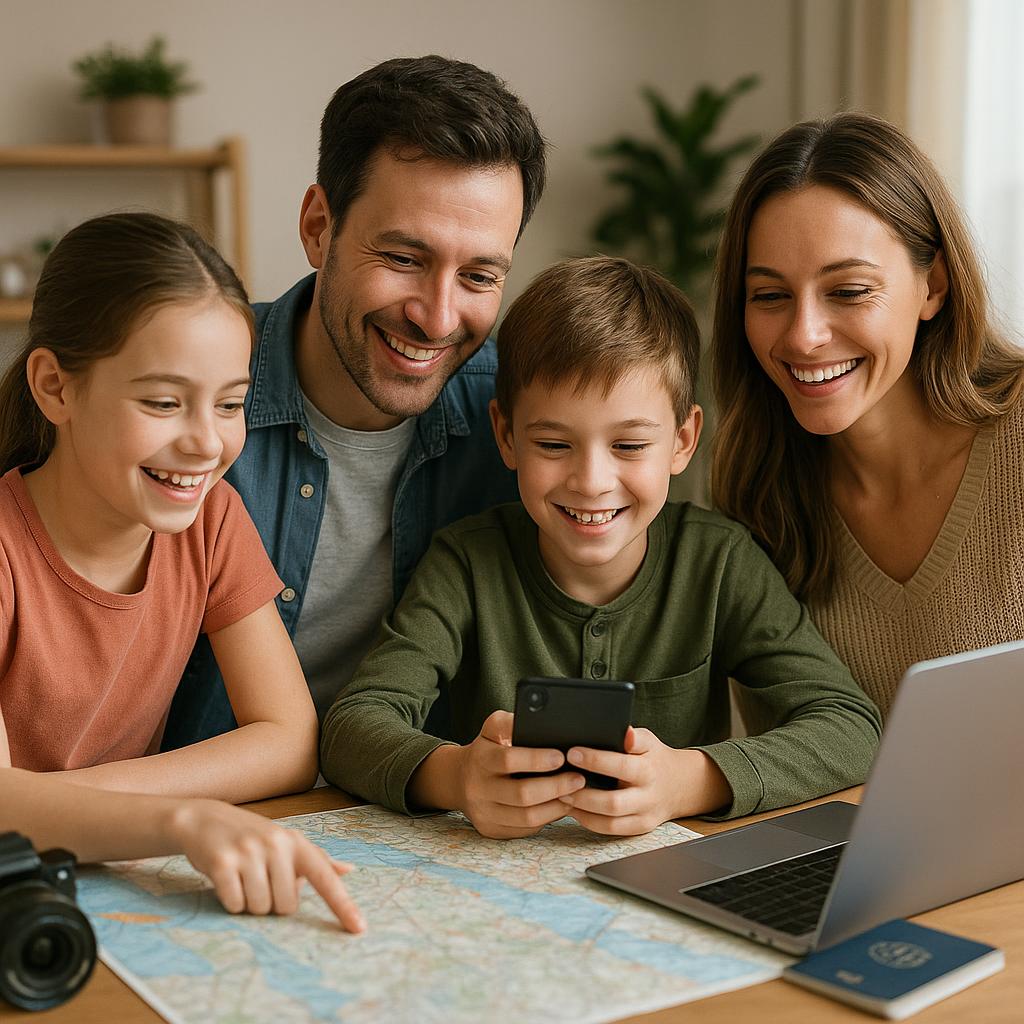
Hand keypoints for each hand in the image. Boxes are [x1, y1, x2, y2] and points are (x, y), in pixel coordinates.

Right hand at [166, 799, 364, 931]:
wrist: (206, 819)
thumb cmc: (252, 836)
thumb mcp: (286, 842)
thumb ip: (317, 859)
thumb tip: (349, 870)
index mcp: (296, 842)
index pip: (325, 877)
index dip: (342, 905)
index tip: (359, 928)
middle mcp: (276, 845)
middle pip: (287, 905)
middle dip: (273, 902)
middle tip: (260, 880)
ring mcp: (248, 852)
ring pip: (261, 908)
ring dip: (251, 903)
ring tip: (243, 878)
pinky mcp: (223, 863)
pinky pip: (235, 905)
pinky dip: (231, 902)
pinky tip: (227, 881)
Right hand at [456, 710, 586, 838]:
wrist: (458, 779)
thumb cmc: (486, 749)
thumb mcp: (492, 728)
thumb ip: (511, 723)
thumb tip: (542, 724)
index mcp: (480, 759)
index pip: (509, 760)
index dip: (537, 760)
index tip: (561, 757)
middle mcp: (478, 788)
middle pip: (522, 794)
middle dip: (555, 787)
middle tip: (578, 779)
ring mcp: (483, 812)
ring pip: (526, 817)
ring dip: (556, 806)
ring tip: (574, 794)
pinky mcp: (491, 829)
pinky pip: (525, 829)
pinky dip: (547, 818)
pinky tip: (560, 806)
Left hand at [558, 727, 731, 835]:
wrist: (680, 784)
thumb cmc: (655, 758)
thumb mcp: (649, 741)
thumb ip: (634, 737)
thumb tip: (625, 732)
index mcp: (648, 770)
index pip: (621, 766)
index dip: (595, 761)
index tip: (572, 753)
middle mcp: (647, 796)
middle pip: (613, 802)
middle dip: (583, 794)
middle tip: (560, 782)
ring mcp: (644, 816)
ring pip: (610, 821)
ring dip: (582, 810)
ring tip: (561, 796)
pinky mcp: (639, 828)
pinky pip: (611, 830)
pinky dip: (589, 821)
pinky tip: (573, 809)